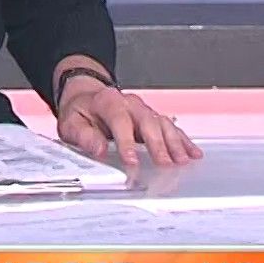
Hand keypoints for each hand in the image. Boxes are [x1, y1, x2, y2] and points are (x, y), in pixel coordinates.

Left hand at [56, 78, 201, 167]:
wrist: (87, 98)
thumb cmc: (81, 112)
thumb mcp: (71, 123)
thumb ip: (84, 136)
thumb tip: (98, 149)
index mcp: (108, 101)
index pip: (120, 120)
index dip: (126, 141)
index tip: (131, 161)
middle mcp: (130, 103)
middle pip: (147, 121)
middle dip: (158, 144)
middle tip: (165, 164)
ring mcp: (143, 110)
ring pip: (162, 124)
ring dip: (174, 143)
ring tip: (182, 161)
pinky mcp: (152, 118)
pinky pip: (171, 127)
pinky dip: (183, 140)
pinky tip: (192, 153)